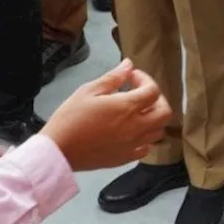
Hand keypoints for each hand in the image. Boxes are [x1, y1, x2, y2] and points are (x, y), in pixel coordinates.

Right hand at [41, 59, 171, 172]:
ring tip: (136, 111)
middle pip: (164, 112)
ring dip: (153, 118)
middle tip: (139, 93)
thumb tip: (129, 65)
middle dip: (156, 98)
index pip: (153, 90)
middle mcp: (136, 127)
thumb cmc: (71, 117)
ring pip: (158, 131)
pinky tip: (130, 131)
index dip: (145, 79)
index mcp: (127, 107)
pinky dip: (144, 137)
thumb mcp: (89, 90)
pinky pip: (146, 148)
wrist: (59, 150)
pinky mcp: (126, 158)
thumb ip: (113, 77)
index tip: (131, 77)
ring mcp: (133, 145)